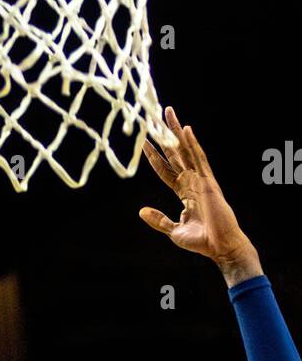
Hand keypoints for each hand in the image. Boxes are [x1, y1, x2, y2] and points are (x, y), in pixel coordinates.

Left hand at [139, 108, 261, 286]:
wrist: (220, 247)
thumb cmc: (202, 241)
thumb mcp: (173, 230)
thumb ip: (159, 219)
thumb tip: (141, 211)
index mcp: (185, 191)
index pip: (165, 169)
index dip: (154, 156)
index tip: (143, 142)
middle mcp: (192, 181)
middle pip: (175, 153)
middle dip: (165, 135)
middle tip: (155, 116)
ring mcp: (201, 180)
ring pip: (186, 150)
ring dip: (176, 132)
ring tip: (168, 113)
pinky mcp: (208, 182)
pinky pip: (199, 159)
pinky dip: (192, 144)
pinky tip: (186, 129)